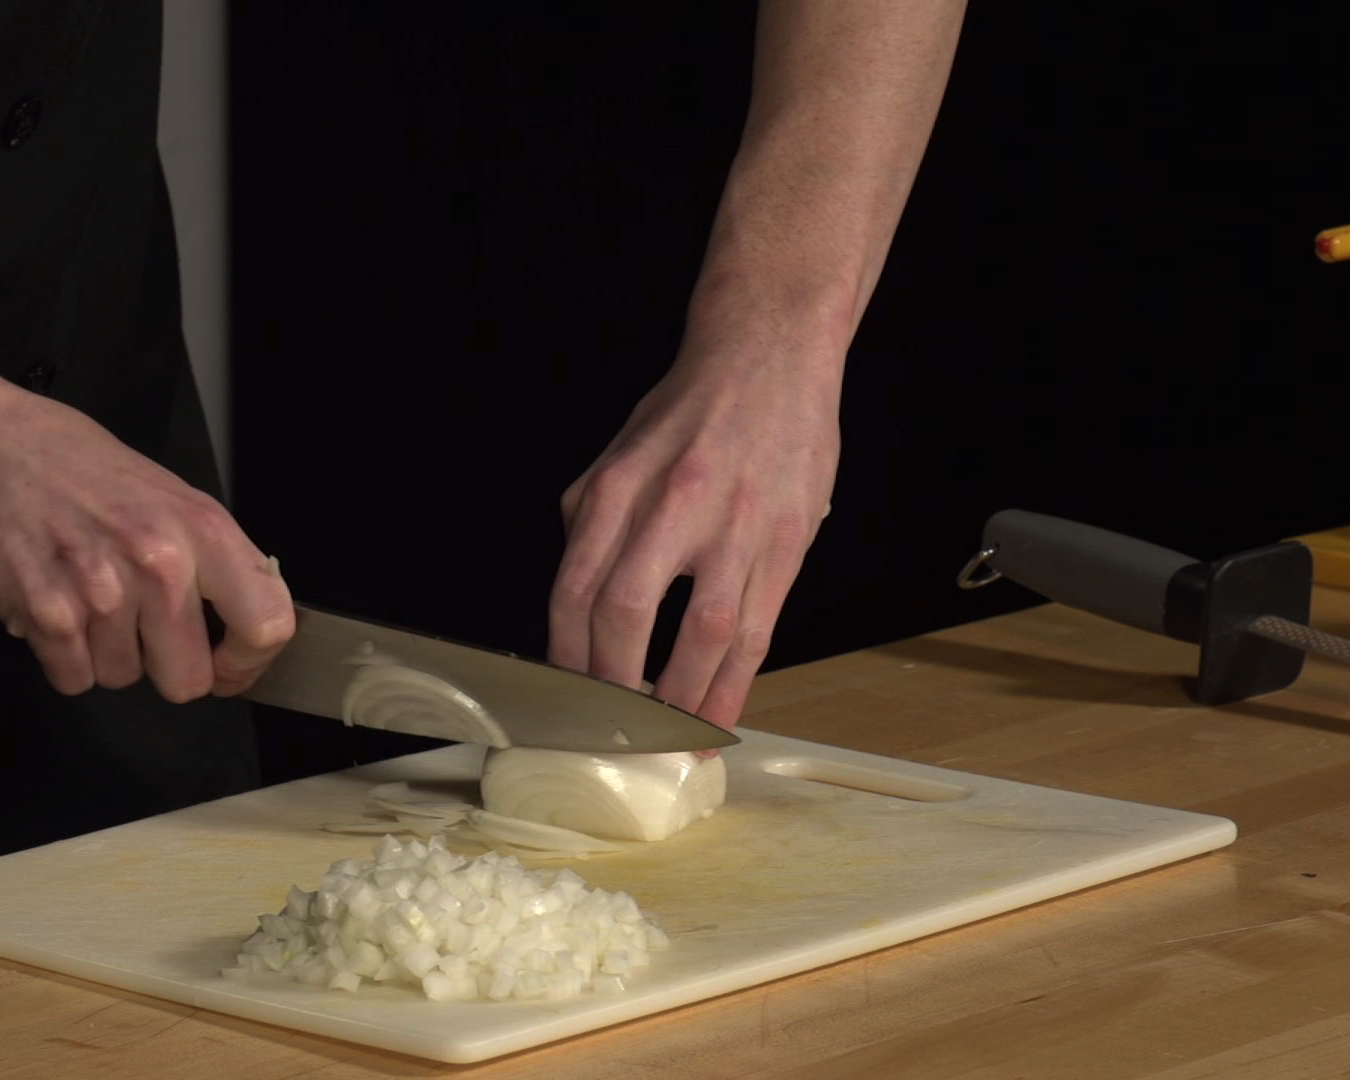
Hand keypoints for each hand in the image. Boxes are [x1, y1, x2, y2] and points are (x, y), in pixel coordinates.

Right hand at [0, 391, 293, 698]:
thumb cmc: (77, 467)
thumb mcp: (169, 495)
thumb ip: (209, 560)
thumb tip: (239, 624)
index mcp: (203, 530)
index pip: (267, 624)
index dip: (248, 661)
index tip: (228, 666)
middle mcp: (161, 563)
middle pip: (189, 680)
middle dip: (163, 666)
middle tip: (139, 630)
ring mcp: (104, 593)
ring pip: (123, 679)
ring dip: (105, 652)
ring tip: (84, 596)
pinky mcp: (49, 616)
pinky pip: (73, 679)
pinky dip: (62, 657)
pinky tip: (55, 606)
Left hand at [548, 321, 840, 729]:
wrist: (770, 356)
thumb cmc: (691, 410)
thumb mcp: (619, 453)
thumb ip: (592, 521)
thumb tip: (577, 603)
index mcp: (616, 487)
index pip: (575, 591)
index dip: (566, 659)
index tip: (564, 700)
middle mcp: (670, 505)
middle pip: (625, 616)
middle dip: (613, 688)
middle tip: (608, 731)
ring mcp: (734, 526)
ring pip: (700, 635)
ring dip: (679, 701)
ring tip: (663, 742)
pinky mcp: (785, 543)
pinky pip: (755, 632)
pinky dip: (733, 686)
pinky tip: (716, 719)